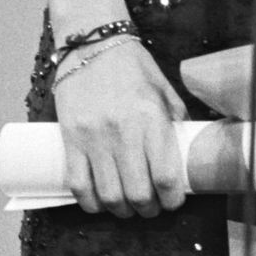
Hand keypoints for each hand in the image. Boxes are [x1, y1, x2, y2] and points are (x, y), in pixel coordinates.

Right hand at [53, 39, 189, 217]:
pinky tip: (99, 202)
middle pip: (138, 193)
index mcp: (151, 118)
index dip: (172, 199)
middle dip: (148, 210)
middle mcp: (124, 131)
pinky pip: (78, 185)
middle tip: (151, 207)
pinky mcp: (71, 139)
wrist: (91, 44)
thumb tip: (185, 152)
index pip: (165, 175)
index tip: (173, 202)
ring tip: (127, 207)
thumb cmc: (131, 65)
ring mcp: (94, 137)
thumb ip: (174, 120)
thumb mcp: (162, 88)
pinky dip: (90, 203)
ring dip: (121, 211)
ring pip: (109, 195)